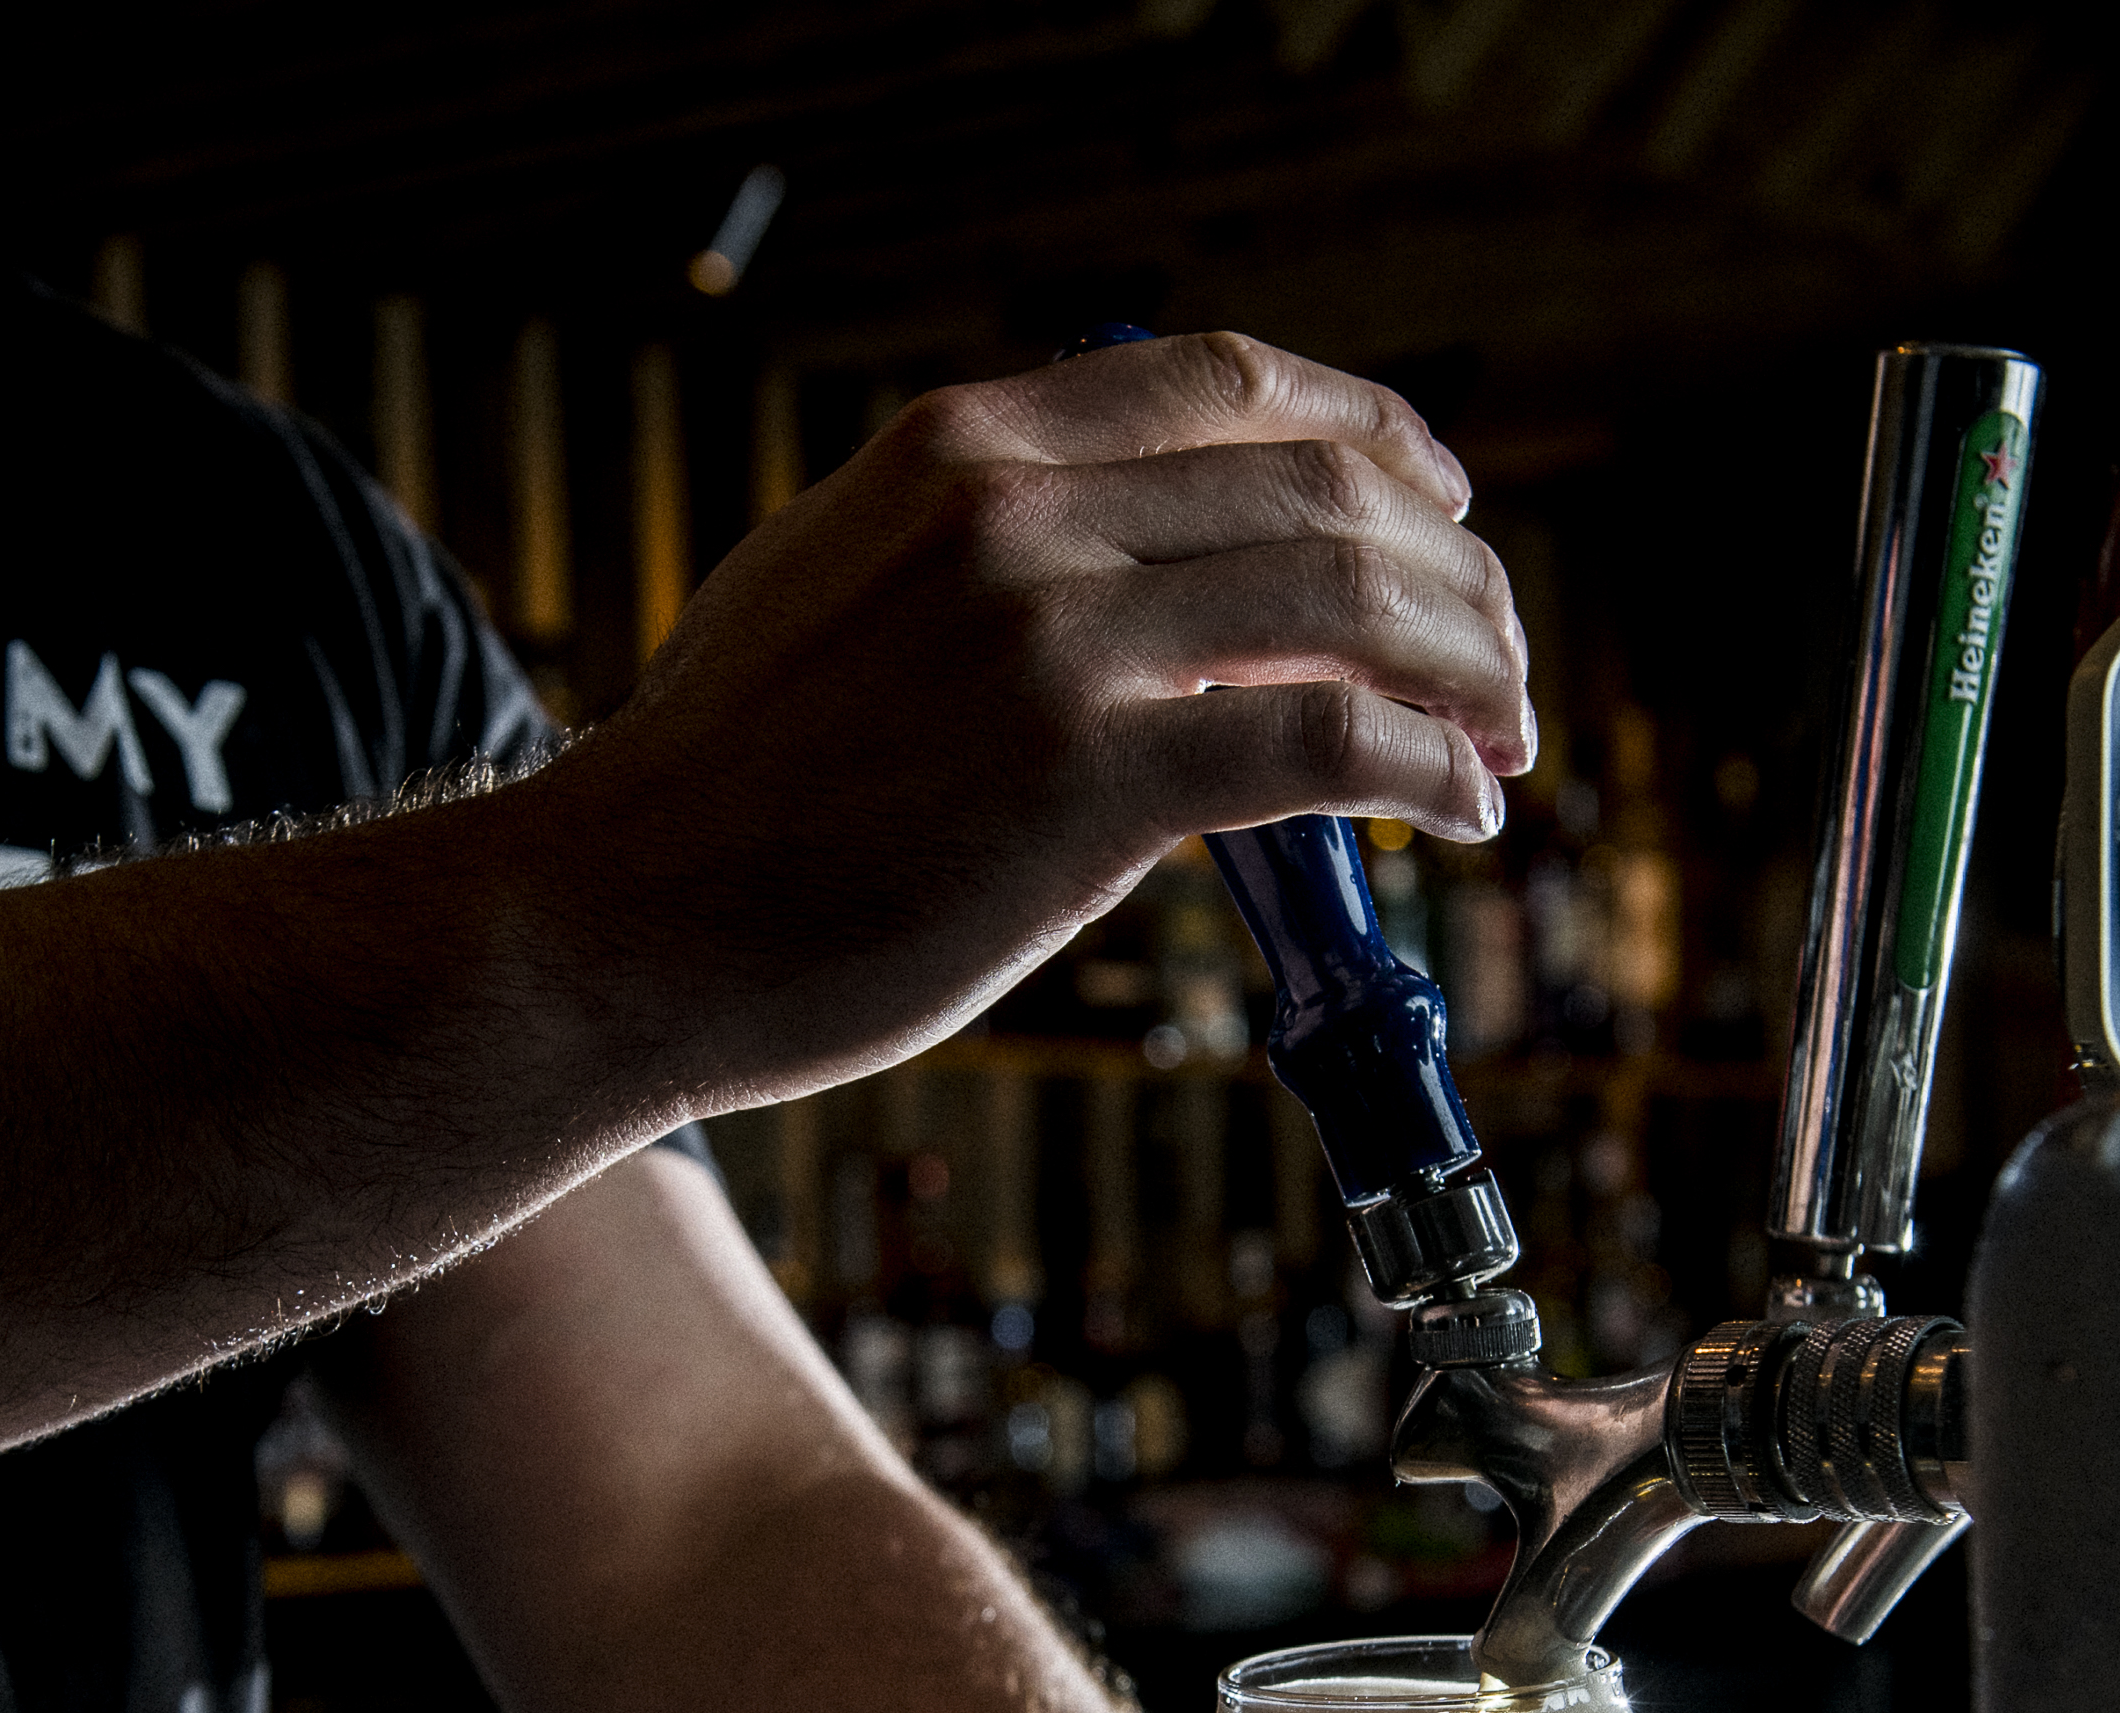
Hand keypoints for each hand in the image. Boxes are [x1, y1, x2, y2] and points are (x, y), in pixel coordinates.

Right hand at [520, 330, 1534, 1098]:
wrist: (612, 923)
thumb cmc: (723, 798)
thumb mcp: (836, 594)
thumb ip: (980, 560)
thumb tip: (1131, 588)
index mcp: (963, 448)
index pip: (1230, 384)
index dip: (1372, 436)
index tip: (1436, 505)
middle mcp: (1016, 512)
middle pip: (1325, 487)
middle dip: (1456, 569)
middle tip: (1502, 655)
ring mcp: (1053, 640)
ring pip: (1353, 603)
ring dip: (1473, 666)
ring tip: (1507, 735)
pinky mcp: (1087, 782)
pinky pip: (1330, 746)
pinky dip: (1430, 769)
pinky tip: (1458, 811)